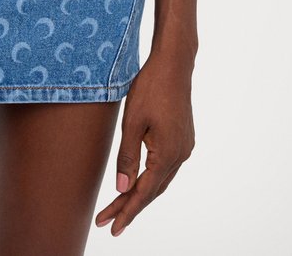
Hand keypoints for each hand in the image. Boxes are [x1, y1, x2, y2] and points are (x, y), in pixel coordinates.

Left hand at [95, 49, 195, 235]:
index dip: (126, 211)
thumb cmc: (150, 88)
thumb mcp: (132, 121)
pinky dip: (152, 178)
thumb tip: (121, 188)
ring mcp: (184, 147)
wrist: (174, 64)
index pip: (143, 192)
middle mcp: (180, 155)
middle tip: (107, 221)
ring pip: (161, 180)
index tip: (110, 227)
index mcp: (167, 154)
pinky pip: (166, 167)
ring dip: (141, 193)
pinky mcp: (184, 139)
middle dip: (129, 206)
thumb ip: (127, 157)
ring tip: (119, 207)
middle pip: (152, 190)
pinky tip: (140, 180)